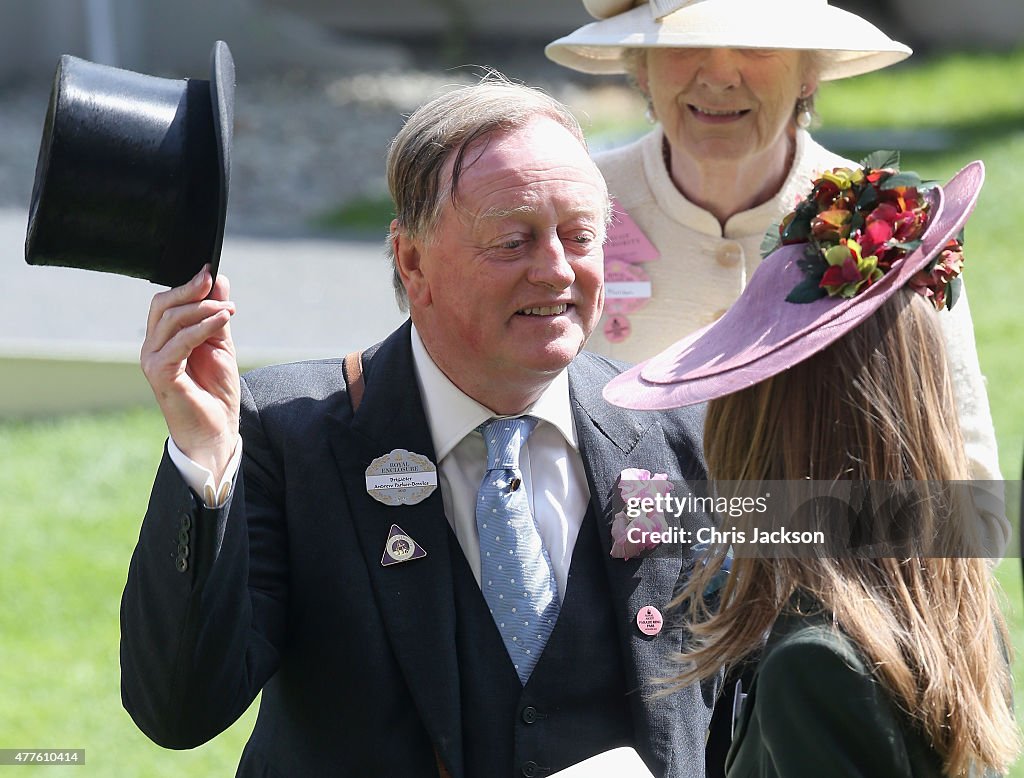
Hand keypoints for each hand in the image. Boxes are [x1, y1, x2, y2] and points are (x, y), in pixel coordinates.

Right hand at [140, 265, 239, 478]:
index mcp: (164, 339)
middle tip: (213, 282)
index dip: (187, 285)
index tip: (210, 271)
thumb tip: (218, 280)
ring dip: (203, 309)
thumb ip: (217, 315)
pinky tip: (223, 320)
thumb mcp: (221, 344)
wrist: (215, 431)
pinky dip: (202, 327)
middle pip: (163, 305)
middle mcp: (153, 347)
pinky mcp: (161, 374)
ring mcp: (153, 360)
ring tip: (229, 309)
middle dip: (191, 290)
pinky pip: (179, 342)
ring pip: (171, 320)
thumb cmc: (216, 392)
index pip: (166, 303)